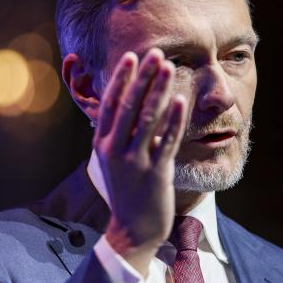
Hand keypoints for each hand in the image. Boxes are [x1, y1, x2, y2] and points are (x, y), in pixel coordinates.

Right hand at [93, 49, 186, 275]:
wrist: (132, 230)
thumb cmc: (125, 191)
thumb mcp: (112, 161)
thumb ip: (116, 135)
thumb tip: (123, 106)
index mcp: (102, 144)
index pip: (111, 104)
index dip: (121, 79)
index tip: (131, 56)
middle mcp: (114, 150)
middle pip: (129, 106)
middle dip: (143, 77)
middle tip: (155, 52)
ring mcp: (135, 162)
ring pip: (148, 119)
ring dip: (159, 90)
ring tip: (169, 67)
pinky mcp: (155, 173)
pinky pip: (166, 141)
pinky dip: (174, 119)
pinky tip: (181, 100)